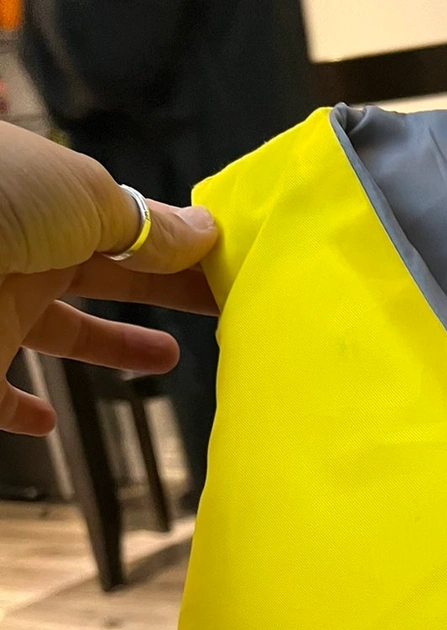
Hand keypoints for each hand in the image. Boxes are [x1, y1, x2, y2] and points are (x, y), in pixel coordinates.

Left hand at [0, 122, 218, 434]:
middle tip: (223, 308)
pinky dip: (21, 410)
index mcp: (53, 200)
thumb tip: (206, 231)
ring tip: (168, 357)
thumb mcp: (85, 196)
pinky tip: (47, 421)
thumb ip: (147, 224)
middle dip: (164, 289)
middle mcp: (24, 247)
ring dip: (113, 344)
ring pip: (63, 331)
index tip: (229, 268)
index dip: (178, 243)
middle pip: (107, 274)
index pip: (127, 222)